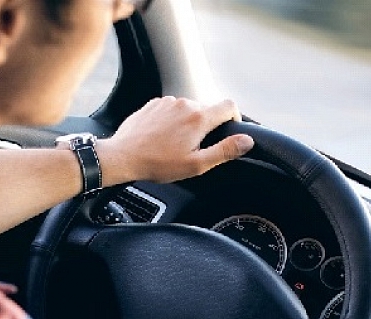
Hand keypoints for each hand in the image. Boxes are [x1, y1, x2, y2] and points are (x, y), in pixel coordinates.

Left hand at [97, 97, 254, 184]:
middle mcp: (185, 103)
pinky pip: (171, 109)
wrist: (123, 156)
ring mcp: (168, 101)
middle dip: (207, 127)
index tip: (229, 131)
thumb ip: (224, 151)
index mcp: (199, 118)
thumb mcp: (196, 164)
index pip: (230, 106)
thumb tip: (247, 141)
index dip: (234, 118)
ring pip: (189, 109)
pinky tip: (162, 138)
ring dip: (188, 124)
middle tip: (194, 149)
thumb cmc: (158, 163)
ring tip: (175, 145)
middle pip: (208, 110)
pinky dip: (172, 121)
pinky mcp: (154, 104)